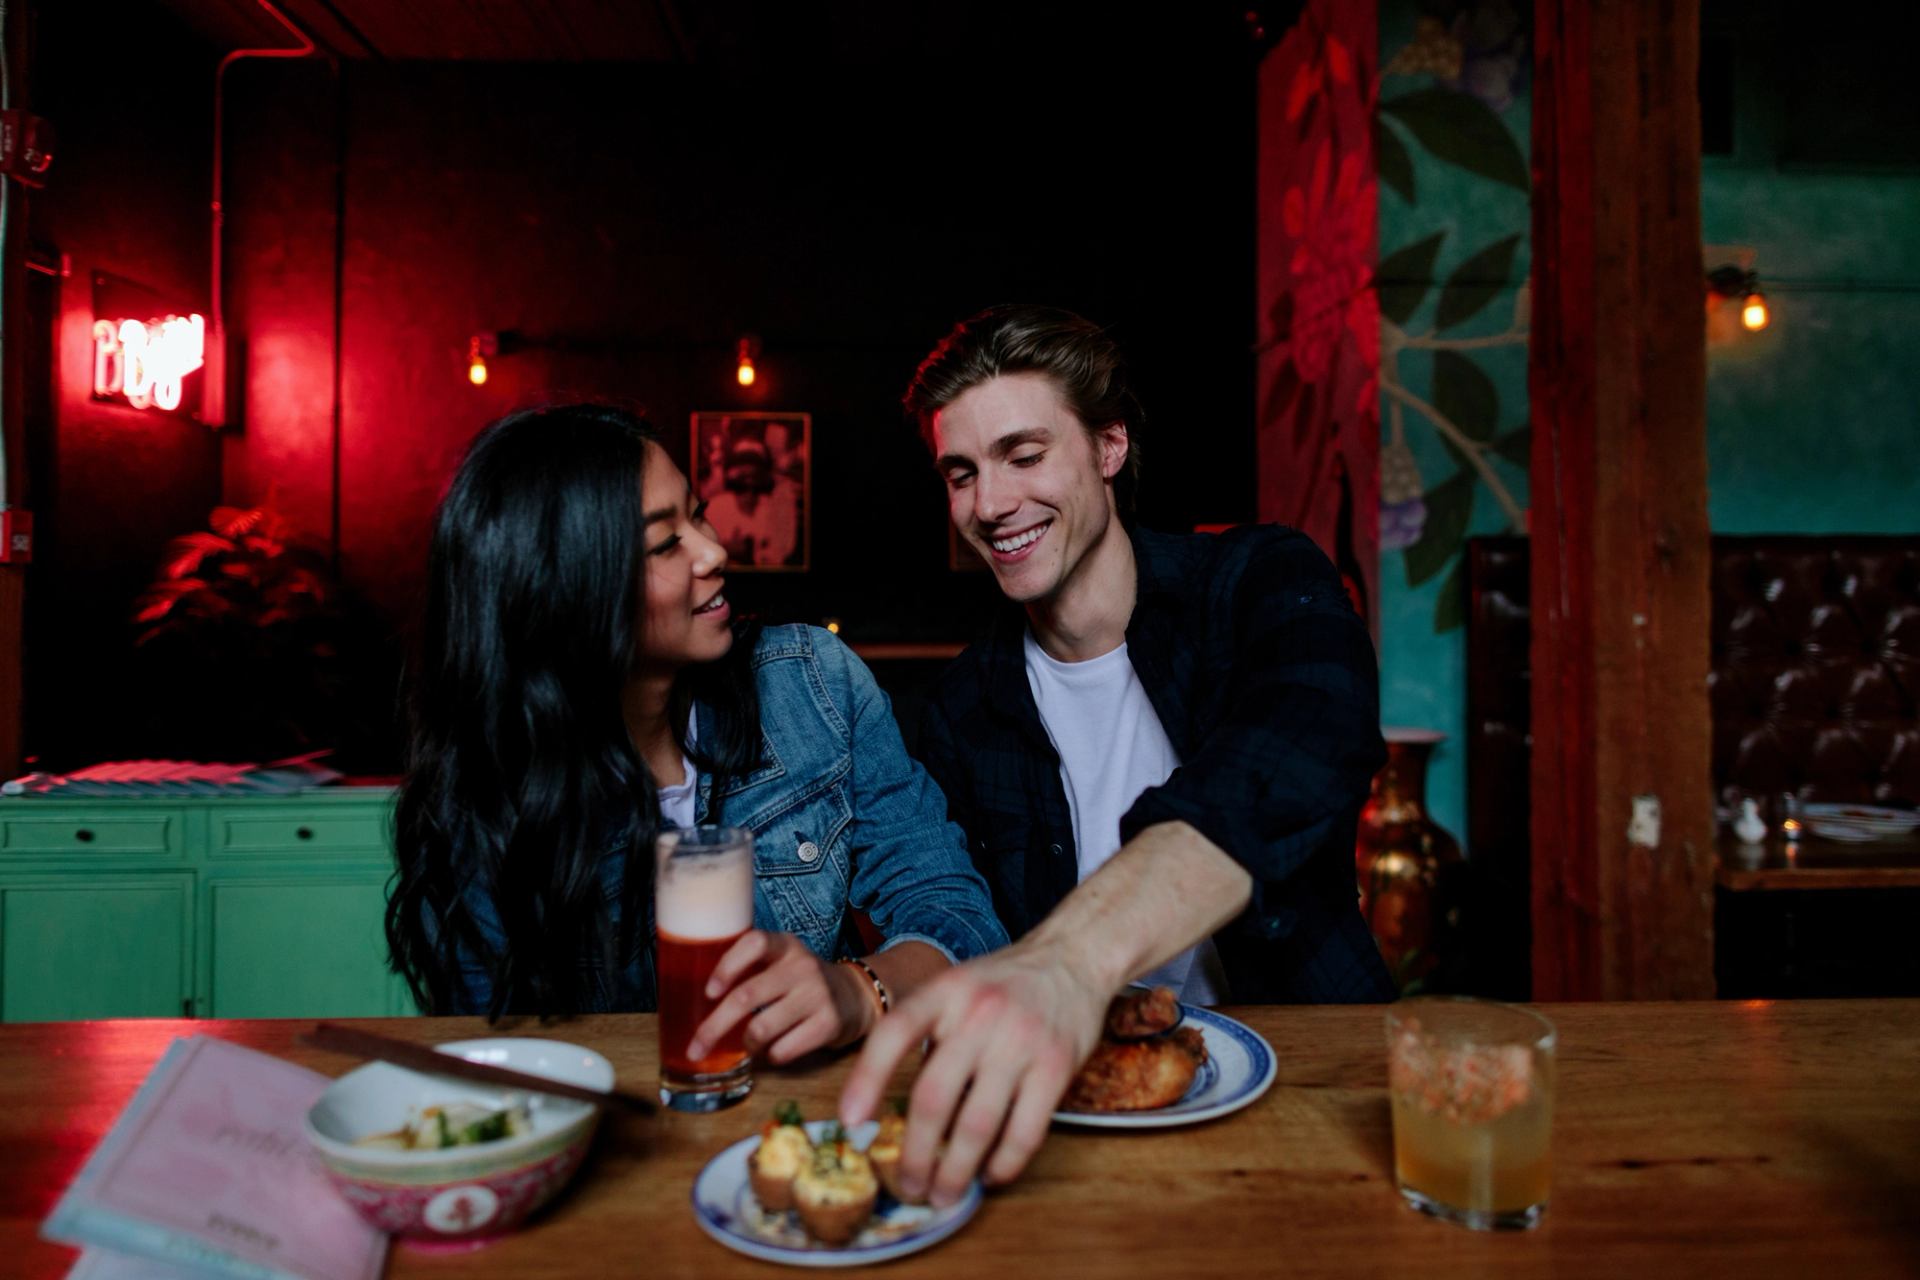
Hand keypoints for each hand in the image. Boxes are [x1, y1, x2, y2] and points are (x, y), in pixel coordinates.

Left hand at [685, 930, 875, 1064]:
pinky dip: (770, 1056)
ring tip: (748, 1044)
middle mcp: (802, 966)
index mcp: (785, 946)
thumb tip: (698, 1001)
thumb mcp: (783, 962)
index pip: (753, 943)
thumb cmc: (804, 983)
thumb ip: (750, 969)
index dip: (727, 966)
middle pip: (746, 995)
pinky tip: (775, 1050)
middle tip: (696, 1048)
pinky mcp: (829, 1024)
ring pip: (761, 1028)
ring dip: (746, 1044)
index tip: (709, 992)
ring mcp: (818, 995)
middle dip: (713, 1027)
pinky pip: (783, 1049)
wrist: (857, 996)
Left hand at [837, 940, 1106, 1206]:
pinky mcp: (1056, 1067)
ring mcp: (1020, 1041)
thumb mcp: (956, 990)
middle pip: (933, 1097)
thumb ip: (931, 1038)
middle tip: (908, 1187)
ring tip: (944, 1194)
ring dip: (956, 1171)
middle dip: (916, 1154)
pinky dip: (1004, 1164)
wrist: (1072, 958)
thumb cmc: (1003, 983)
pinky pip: (1025, 1131)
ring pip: (977, 1124)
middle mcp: (978, 1014)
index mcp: (943, 992)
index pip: (894, 1033)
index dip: (866, 1079)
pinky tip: (991, 1175)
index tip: (849, 1122)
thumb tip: (903, 1110)